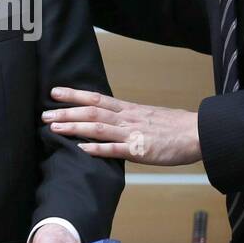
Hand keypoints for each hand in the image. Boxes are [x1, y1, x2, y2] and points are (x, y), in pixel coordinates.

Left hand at [43, 87, 201, 165]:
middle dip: (66, 112)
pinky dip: (97, 149)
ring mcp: (133, 134)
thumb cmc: (175, 128)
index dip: (74, 95)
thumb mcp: (147, 116)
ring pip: (98, 127)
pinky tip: (81, 148)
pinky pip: (116, 149)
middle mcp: (127, 118)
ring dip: (75, 127)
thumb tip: (110, 119)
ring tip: (54, 127)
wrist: (198, 133)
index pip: (96, 98)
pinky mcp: (140, 150)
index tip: (54, 92)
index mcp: (129, 110)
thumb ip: (128, 118)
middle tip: (45, 113)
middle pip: (92, 111)